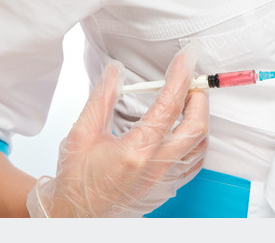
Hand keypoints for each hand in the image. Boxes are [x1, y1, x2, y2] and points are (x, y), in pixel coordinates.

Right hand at [27, 49, 208, 216]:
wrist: (74, 215)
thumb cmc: (76, 179)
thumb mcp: (81, 134)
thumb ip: (101, 98)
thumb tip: (115, 70)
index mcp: (136, 151)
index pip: (169, 105)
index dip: (180, 77)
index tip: (186, 58)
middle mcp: (157, 167)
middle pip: (196, 126)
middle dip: (199, 97)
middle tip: (191, 81)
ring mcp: (165, 180)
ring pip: (200, 145)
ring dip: (200, 118)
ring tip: (189, 101)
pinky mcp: (168, 188)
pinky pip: (194, 162)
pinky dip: (196, 141)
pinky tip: (185, 130)